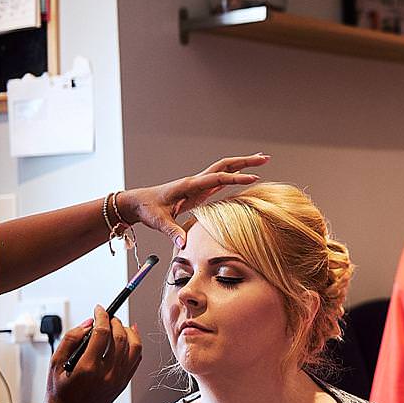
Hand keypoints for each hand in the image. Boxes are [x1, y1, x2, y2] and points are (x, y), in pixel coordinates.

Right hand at [43, 305, 141, 402]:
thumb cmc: (59, 392)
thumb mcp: (55, 364)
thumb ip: (70, 339)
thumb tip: (88, 323)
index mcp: (88, 368)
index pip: (101, 333)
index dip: (102, 316)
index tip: (99, 309)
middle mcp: (107, 374)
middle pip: (120, 337)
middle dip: (115, 321)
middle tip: (108, 316)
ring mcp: (118, 379)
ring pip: (134, 347)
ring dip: (129, 331)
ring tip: (120, 325)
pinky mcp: (124, 383)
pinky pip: (137, 359)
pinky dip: (136, 344)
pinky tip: (130, 336)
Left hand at [118, 153, 269, 247]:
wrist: (137, 202)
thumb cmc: (148, 209)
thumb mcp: (159, 222)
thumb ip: (172, 232)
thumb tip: (183, 244)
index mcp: (189, 185)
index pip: (218, 178)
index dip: (237, 178)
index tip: (254, 178)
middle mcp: (196, 181)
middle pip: (225, 165)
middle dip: (246, 161)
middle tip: (265, 158)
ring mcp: (199, 184)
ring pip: (225, 169)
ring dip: (243, 164)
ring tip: (262, 159)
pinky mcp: (200, 190)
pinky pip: (221, 180)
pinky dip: (236, 176)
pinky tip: (245, 176)